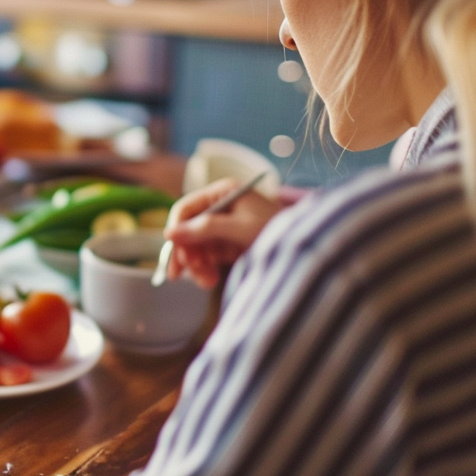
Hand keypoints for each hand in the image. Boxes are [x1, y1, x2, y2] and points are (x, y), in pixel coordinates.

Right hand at [163, 178, 282, 289]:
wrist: (307, 248)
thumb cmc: (277, 230)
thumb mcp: (239, 228)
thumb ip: (204, 229)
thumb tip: (168, 233)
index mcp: (222, 192)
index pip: (186, 208)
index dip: (176, 231)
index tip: (172, 256)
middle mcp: (220, 206)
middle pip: (188, 229)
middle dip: (186, 253)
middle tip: (179, 276)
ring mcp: (224, 226)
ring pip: (196, 246)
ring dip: (196, 265)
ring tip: (207, 282)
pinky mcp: (229, 244)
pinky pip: (208, 256)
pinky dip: (206, 269)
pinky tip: (211, 280)